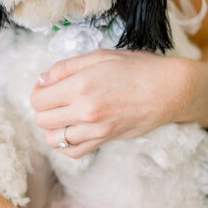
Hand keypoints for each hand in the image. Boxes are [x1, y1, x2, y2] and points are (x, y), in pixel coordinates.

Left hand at [30, 49, 195, 157]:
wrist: (170, 90)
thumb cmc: (138, 68)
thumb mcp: (100, 55)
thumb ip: (66, 67)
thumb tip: (42, 80)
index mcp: (81, 85)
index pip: (38, 99)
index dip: (37, 91)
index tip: (47, 85)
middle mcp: (85, 111)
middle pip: (42, 120)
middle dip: (42, 109)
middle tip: (53, 98)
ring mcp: (95, 129)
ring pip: (54, 140)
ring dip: (52, 127)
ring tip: (62, 114)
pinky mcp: (105, 140)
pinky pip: (73, 152)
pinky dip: (65, 144)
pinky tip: (71, 129)